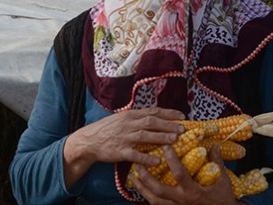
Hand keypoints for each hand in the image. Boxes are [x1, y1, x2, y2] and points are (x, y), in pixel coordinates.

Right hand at [63, 107, 184, 186]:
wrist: (89, 140)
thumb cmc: (107, 129)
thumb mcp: (122, 118)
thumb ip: (137, 117)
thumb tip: (155, 116)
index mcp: (130, 115)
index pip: (153, 111)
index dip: (169, 113)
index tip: (182, 116)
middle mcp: (128, 124)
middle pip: (152, 122)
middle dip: (168, 125)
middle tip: (183, 129)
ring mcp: (124, 137)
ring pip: (145, 136)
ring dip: (161, 137)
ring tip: (175, 141)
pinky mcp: (120, 151)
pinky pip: (135, 155)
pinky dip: (147, 158)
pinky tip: (157, 161)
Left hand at [129, 144, 240, 204]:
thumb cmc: (223, 198)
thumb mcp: (222, 181)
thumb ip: (217, 162)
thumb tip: (213, 145)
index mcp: (193, 192)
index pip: (180, 174)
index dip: (172, 160)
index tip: (165, 146)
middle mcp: (182, 201)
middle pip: (158, 189)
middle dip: (147, 177)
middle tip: (139, 163)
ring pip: (154, 200)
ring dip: (142, 188)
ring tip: (134, 176)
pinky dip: (148, 196)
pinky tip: (142, 188)